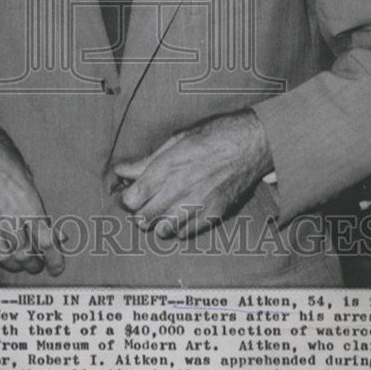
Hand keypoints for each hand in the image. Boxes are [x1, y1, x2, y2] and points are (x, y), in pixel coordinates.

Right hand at [0, 105, 63, 275]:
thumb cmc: (0, 155)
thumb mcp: (26, 176)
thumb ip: (35, 205)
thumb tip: (48, 231)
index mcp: (25, 200)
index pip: (44, 240)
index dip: (54, 258)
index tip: (57, 267)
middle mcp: (5, 213)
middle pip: (23, 253)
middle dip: (34, 263)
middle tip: (38, 265)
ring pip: (1, 257)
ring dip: (14, 264)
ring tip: (20, 263)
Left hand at [113, 109, 272, 239]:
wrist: (249, 145)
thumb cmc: (213, 136)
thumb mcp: (176, 141)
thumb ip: (147, 161)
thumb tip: (122, 170)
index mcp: (166, 168)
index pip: (131, 199)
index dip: (128, 197)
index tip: (133, 192)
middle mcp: (178, 190)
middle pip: (143, 218)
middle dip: (140, 212)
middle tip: (146, 203)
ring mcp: (195, 205)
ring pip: (163, 230)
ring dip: (159, 222)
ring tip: (164, 210)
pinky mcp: (211, 215)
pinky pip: (185, 233)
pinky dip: (179, 227)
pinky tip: (183, 214)